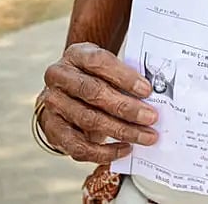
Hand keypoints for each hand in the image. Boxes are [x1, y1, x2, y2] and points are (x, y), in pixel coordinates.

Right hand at [38, 42, 158, 162]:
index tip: (147, 90)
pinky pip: (78, 145)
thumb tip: (155, 95)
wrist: (66, 93)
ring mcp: (52, 104)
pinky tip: (125, 148)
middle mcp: (59, 77)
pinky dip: (104, 151)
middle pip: (93, 92)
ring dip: (121, 130)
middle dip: (126, 107)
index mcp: (76, 55)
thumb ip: (126, 77)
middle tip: (151, 117)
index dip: (124, 76)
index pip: (98, 62)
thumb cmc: (96, 77)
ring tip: (146, 136)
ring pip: (88, 119)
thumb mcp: (108, 68)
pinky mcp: (52, 129)